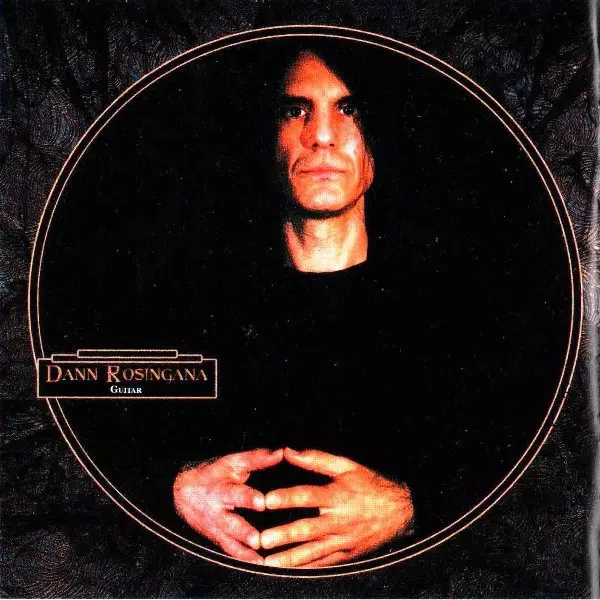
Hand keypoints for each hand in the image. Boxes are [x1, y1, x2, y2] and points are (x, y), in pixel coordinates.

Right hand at [173, 448, 282, 563]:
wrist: (181, 493)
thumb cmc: (213, 475)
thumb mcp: (231, 463)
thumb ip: (257, 459)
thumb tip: (280, 453)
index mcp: (222, 489)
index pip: (235, 493)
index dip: (248, 498)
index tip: (261, 503)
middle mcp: (218, 511)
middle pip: (231, 523)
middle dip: (244, 532)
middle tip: (257, 540)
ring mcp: (216, 528)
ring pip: (230, 543)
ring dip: (245, 553)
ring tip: (260, 561)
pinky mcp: (218, 539)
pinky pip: (231, 552)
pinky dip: (244, 560)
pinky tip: (258, 567)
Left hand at [260, 448, 413, 567]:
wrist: (401, 511)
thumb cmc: (370, 485)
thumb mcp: (347, 466)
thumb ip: (316, 459)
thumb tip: (288, 452)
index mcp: (338, 495)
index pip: (309, 496)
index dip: (287, 497)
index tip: (267, 500)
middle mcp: (340, 520)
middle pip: (308, 529)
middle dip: (284, 535)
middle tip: (262, 539)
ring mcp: (344, 540)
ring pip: (313, 552)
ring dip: (290, 558)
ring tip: (269, 562)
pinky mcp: (347, 555)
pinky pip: (324, 564)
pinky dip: (306, 569)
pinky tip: (289, 573)